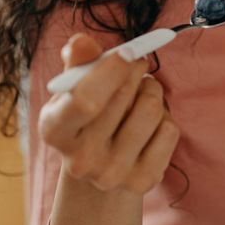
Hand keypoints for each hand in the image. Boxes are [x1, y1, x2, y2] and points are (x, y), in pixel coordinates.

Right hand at [38, 32, 179, 195]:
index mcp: (54, 130)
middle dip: (134, 70)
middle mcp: (80, 159)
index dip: (111, 70)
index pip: (84, 99)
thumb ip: (78, 62)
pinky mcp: (143, 181)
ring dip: (152, 90)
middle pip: (122, 98)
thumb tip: (82, 42)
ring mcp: (112, 174)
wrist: (99, 168)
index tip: (128, 52)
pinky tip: (151, 122)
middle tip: (137, 61)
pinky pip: (169, 130)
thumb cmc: (87, 116)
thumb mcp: (73, 89)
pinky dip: (165, 117)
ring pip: (151, 109)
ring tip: (143, 92)